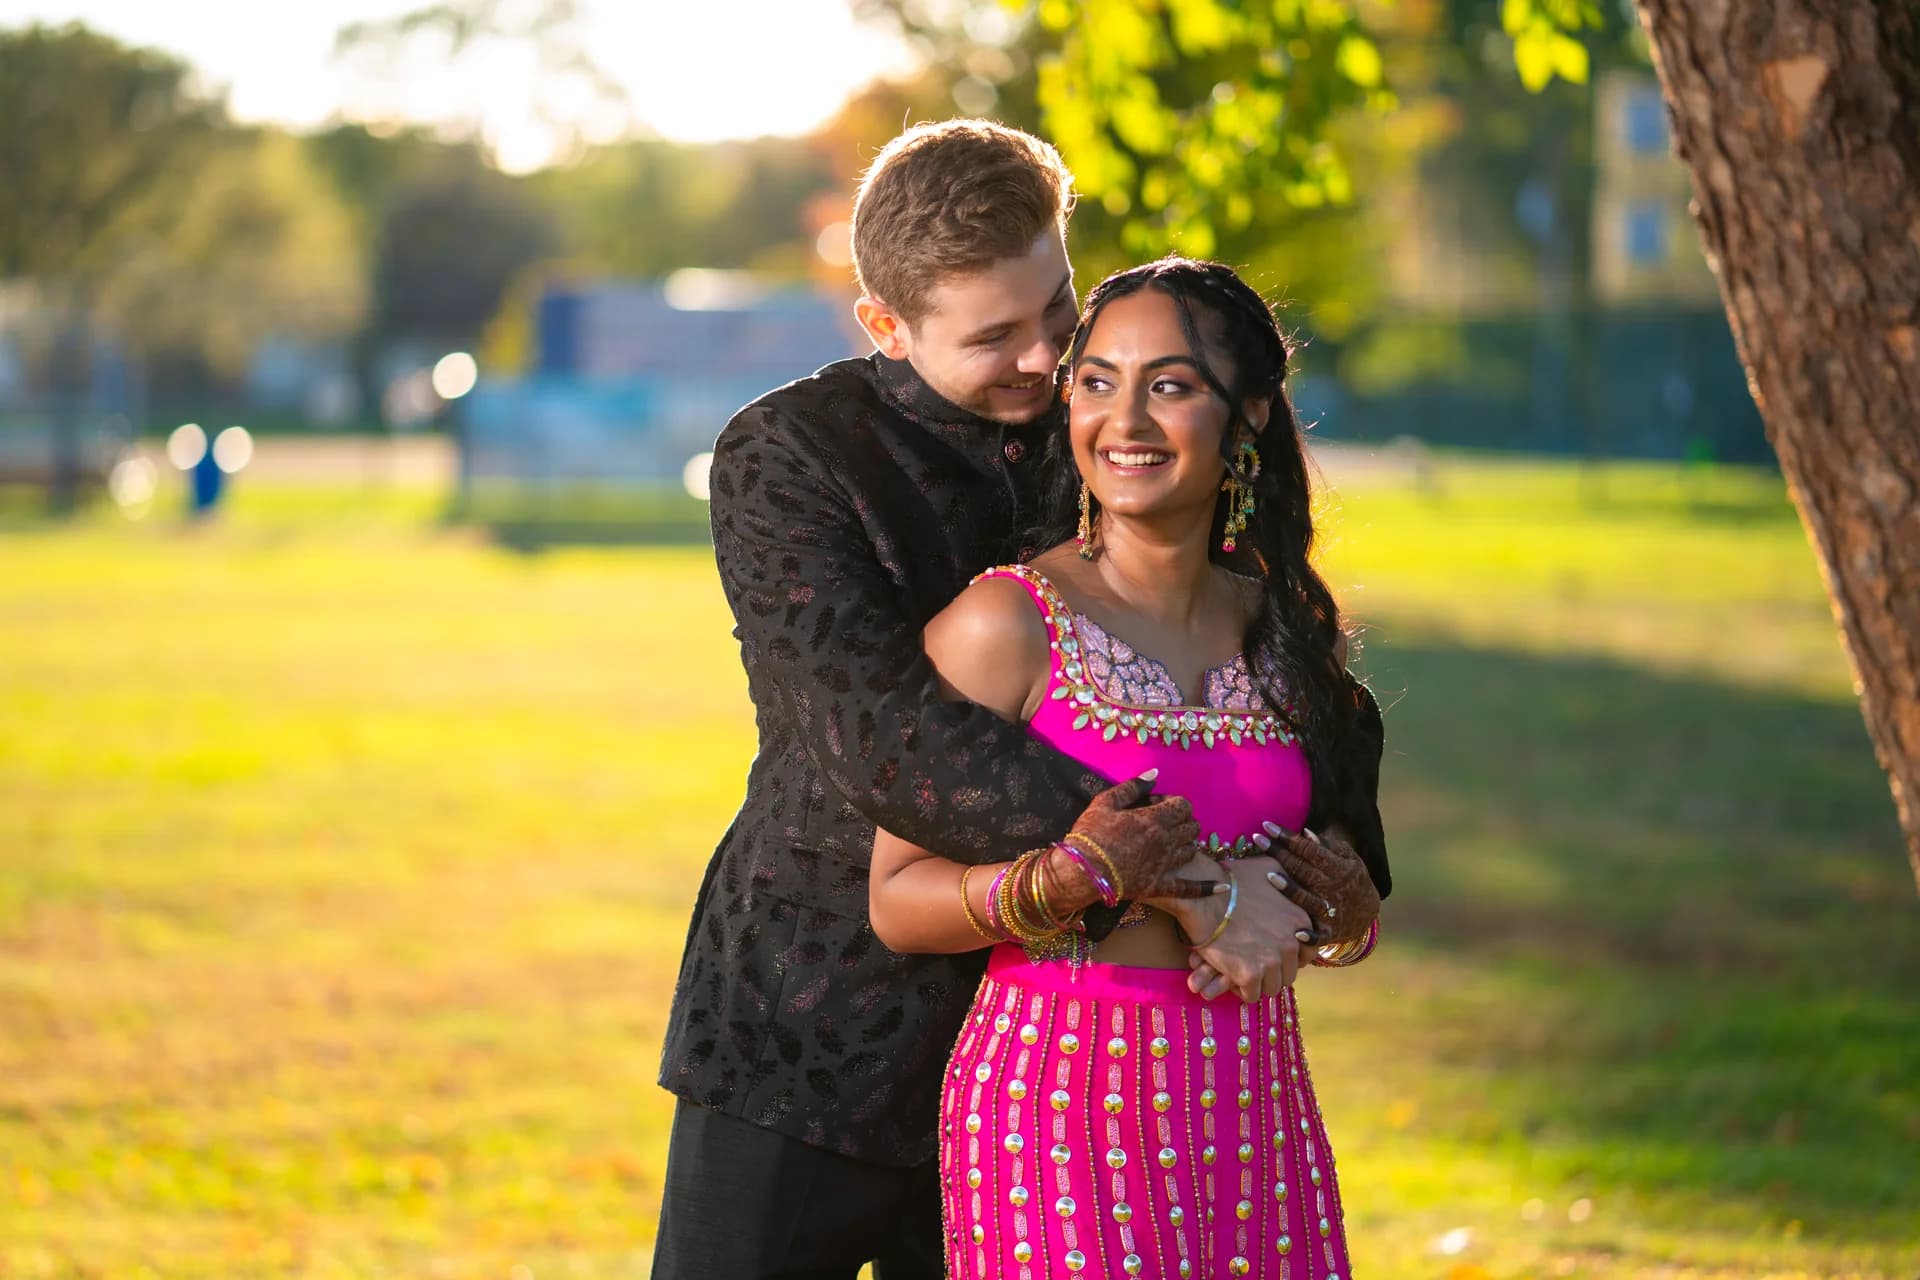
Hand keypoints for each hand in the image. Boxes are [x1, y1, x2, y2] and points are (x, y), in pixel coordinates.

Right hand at [1059, 771, 1205, 903]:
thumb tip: (1154, 774)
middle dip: (1182, 820)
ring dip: (1188, 842)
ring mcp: (1166, 865)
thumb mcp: (1106, 802)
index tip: (1154, 805)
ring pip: (1192, 850)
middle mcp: (1167, 841)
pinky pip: (1189, 888)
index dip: (1172, 803)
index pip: (1182, 805)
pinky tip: (1221, 888)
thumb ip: (1133, 787)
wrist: (1081, 871)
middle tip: (1163, 822)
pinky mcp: (1160, 886)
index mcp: (1155, 819)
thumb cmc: (1090, 834)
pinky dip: (1207, 888)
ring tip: (1175, 841)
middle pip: (1191, 827)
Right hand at [1176, 857, 1314, 1003]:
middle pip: (1289, 973)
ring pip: (1272, 987)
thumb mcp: (1269, 868)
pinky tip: (1230, 976)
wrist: (1203, 895)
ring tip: (1242, 971)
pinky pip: (1251, 994)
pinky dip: (1241, 989)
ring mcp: (1271, 960)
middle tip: (1254, 963)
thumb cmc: (1232, 879)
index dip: (1292, 956)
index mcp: (1300, 921)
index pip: (1309, 953)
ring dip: (1259, 983)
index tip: (1276, 954)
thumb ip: (1286, 880)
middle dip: (1274, 971)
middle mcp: (1291, 943)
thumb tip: (1287, 883)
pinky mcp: (1249, 974)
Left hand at [1252, 823, 1379, 944]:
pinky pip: (1318, 936)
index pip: (1310, 850)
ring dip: (1290, 889)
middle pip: (1304, 870)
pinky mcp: (1328, 932)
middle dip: (1281, 854)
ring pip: (1308, 899)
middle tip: (1257, 840)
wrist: (1368, 913)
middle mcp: (1334, 888)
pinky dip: (1309, 935)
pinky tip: (1295, 933)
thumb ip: (1327, 847)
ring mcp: (1331, 911)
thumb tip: (1305, 832)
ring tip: (1269, 875)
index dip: (1289, 837)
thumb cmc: (1348, 878)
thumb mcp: (1347, 859)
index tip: (1267, 826)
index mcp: (1338, 868)